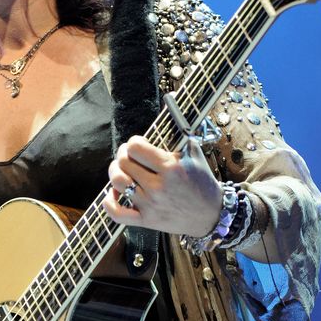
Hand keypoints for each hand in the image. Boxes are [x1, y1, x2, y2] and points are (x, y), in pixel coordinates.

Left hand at [103, 135, 222, 235]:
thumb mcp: (195, 154)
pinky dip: (108, 202)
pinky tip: (113, 193)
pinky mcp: (146, 220)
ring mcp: (151, 205)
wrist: (211, 215)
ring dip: (115, 172)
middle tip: (128, 155)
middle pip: (124, 163)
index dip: (133, 142)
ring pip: (117, 182)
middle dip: (123, 155)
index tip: (138, 145)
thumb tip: (170, 99)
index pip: (135, 147)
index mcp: (171, 167)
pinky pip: (117, 213)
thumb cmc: (202, 182)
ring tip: (121, 170)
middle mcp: (159, 186)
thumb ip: (180, 130)